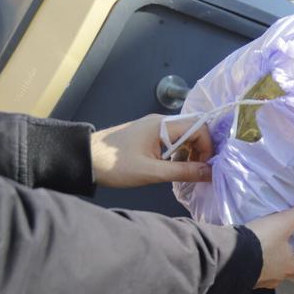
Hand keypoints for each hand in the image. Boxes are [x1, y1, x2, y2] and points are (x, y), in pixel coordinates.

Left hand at [91, 114, 213, 187]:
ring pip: (184, 135)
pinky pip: (173, 138)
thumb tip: (210, 173)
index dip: (208, 147)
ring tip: (185, 171)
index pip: (199, 128)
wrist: (84, 159)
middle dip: (201, 150)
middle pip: (194, 129)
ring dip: (191, 152)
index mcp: (163, 125)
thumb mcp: (151, 172)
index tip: (205, 167)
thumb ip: (182, 171)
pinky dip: (179, 152)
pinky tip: (172, 166)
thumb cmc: (115, 166)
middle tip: (198, 171)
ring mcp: (154, 126)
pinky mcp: (148, 133)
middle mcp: (161, 121)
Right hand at [247, 194, 293, 288]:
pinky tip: (246, 252)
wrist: (227, 256)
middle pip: (284, 270)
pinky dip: (250, 263)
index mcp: (290, 268)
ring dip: (266, 261)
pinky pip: (250, 272)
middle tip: (281, 245)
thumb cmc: (261, 242)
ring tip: (263, 246)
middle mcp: (276, 278)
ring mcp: (258, 281)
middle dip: (283, 260)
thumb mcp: (285, 222)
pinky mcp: (241, 279)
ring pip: (267, 271)